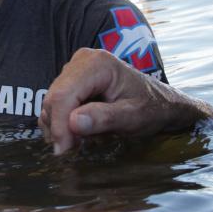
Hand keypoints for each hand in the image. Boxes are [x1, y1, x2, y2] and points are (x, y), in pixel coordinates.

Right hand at [39, 49, 212, 154]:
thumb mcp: (133, 117)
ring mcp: (76, 68)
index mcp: (97, 64)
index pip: (63, 95)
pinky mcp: (72, 80)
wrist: (160, 102)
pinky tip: (79, 131)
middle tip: (75, 149)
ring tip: (82, 140)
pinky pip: (56, 103)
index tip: (64, 150)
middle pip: (54, 98)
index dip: (59, 124)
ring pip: (52, 101)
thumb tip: (73, 122)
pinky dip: (61, 121)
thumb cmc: (152, 108)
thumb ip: (104, 119)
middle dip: (59, 127)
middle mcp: (82, 61)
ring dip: (60, 126)